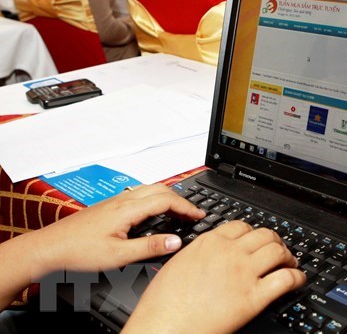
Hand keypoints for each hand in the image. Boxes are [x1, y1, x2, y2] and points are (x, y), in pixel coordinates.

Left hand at [0, 183, 204, 310]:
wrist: (49, 247)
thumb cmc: (78, 251)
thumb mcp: (119, 256)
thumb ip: (150, 247)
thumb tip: (176, 241)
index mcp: (128, 209)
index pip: (166, 200)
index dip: (186, 207)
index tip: (199, 215)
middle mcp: (123, 200)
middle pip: (160, 189)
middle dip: (180, 199)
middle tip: (193, 213)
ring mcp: (115, 201)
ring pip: (149, 190)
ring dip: (168, 197)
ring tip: (178, 211)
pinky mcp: (109, 206)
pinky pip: (139, 195)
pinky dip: (155, 199)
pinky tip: (154, 212)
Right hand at [123, 221, 305, 333]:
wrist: (162, 327)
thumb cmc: (163, 304)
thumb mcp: (178, 264)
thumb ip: (199, 254)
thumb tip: (210, 255)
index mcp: (209, 243)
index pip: (242, 226)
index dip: (254, 233)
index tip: (258, 241)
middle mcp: (229, 253)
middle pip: (264, 235)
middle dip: (275, 242)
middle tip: (279, 251)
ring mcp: (243, 273)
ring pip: (278, 251)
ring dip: (288, 257)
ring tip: (290, 264)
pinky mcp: (253, 297)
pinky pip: (285, 279)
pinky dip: (297, 277)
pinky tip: (297, 281)